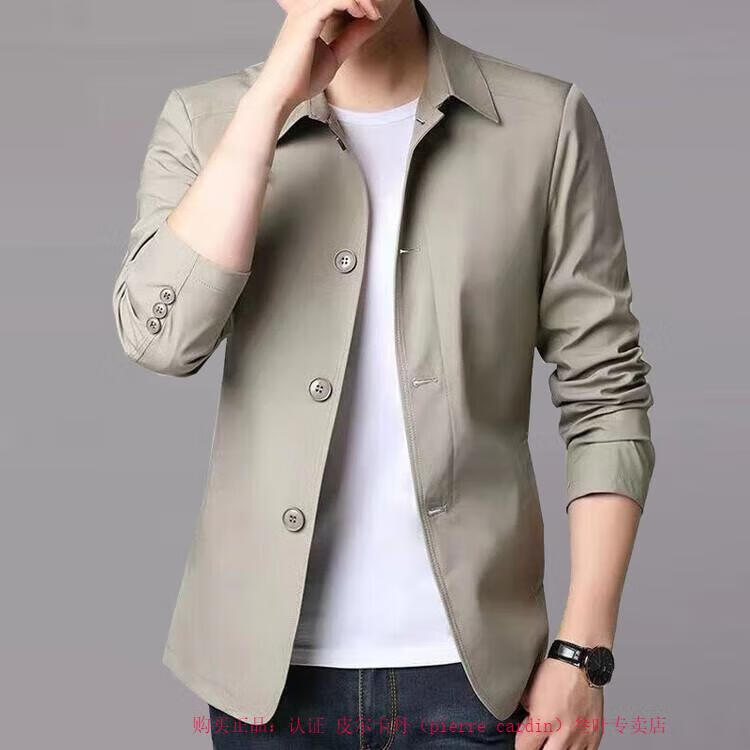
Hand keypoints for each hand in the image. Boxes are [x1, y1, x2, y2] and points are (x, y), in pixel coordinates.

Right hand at [254, 0, 384, 114]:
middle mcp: (304, 10)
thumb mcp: (334, 56)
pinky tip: (362, 14)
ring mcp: (304, 13)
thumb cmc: (301, 80)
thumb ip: (350, 38)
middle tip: (376, 11)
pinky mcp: (306, 21)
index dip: (358, 2)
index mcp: (309, 16)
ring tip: (373, 12)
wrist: (281, 95)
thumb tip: (369, 23)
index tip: (374, 16)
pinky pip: (333, 0)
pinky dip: (352, 2)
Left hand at [516, 658, 603, 749]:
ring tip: (554, 738)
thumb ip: (526, 709)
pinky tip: (570, 740)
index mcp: (544, 720)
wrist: (582, 662)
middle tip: (539, 739)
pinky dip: (576, 749)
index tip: (524, 739)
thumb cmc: (557, 670)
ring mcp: (581, 735)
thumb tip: (525, 722)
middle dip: (539, 748)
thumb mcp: (530, 689)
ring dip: (557, 748)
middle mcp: (564, 732)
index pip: (525, 748)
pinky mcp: (595, 734)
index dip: (522, 743)